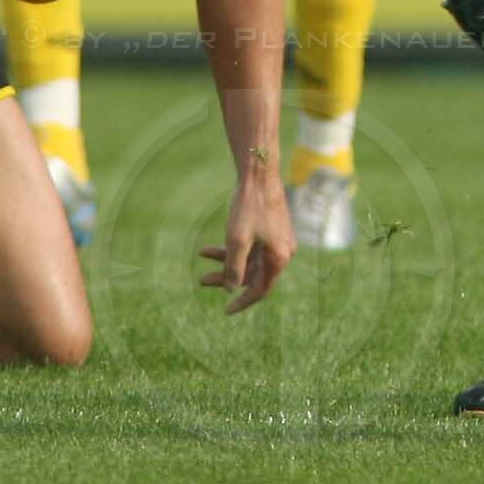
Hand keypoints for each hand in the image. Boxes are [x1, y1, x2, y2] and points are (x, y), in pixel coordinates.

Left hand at [197, 165, 292, 313]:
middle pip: (252, 274)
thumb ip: (234, 268)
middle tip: (202, 281)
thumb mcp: (237, 240)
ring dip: (226, 261)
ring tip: (202, 257)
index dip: (242, 302)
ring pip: (248, 259)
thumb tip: (233, 289)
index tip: (226, 310)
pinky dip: (231, 248)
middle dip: (227, 278)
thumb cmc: (249, 206)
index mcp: (278, 258)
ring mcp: (276, 240)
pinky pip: (250, 246)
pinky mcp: (270, 229)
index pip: (260, 290)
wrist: (258, 173)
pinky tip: (208, 249)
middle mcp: (281, 252)